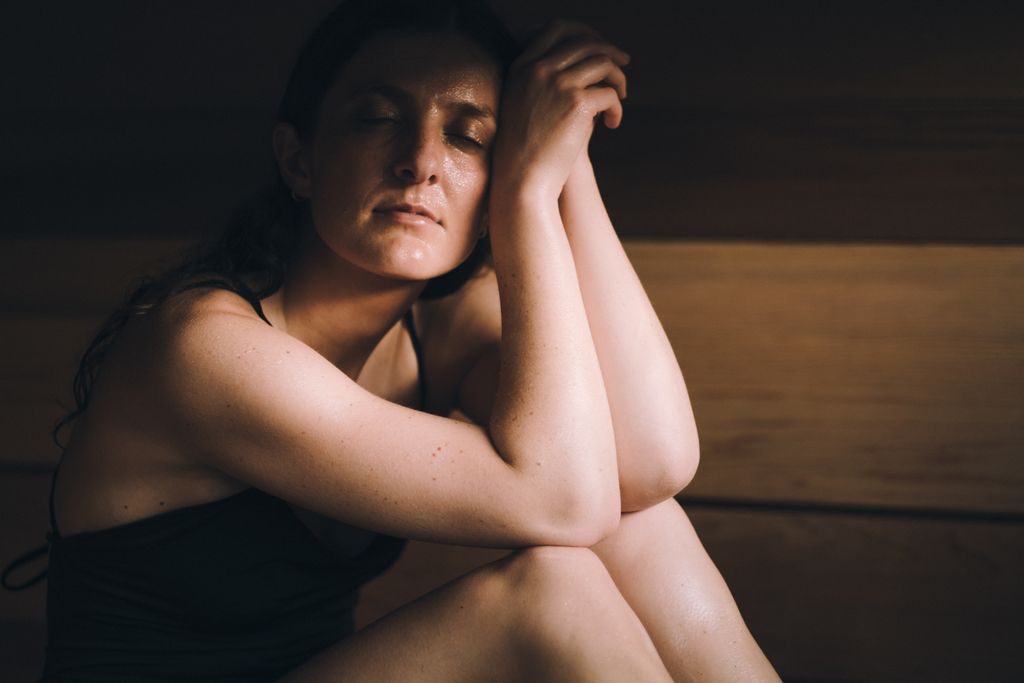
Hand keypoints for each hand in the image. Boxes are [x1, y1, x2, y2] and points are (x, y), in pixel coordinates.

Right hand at [491, 20, 628, 203]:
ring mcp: (557, 83)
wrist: (522, 178)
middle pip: (584, 41)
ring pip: (603, 62)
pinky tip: (613, 124)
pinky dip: (617, 108)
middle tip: (623, 62)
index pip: (557, 28)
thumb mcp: (524, 105)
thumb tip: (584, 66)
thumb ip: (545, 81)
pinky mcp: (577, 103)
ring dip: (618, 76)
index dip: (584, 32)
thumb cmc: (525, 149)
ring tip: (622, 94)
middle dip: (609, 49)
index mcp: (522, 66)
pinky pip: (609, 94)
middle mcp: (538, 69)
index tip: (599, 45)